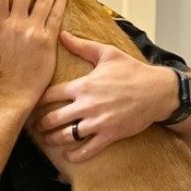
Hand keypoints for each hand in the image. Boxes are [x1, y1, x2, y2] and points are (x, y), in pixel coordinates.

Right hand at [0, 0, 65, 110]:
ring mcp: (32, 32)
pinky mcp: (47, 41)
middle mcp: (16, 25)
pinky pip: (56, 16)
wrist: (13, 93)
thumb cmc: (3, 73)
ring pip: (42, 0)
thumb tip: (9, 13)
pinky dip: (60, 3)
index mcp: (0, 25)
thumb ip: (4, 27)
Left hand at [37, 31, 176, 161]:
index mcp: (82, 85)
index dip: (37, 101)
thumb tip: (61, 34)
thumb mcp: (107, 53)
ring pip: (67, 135)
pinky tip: (68, 156)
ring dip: (53, 140)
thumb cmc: (132, 70)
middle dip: (41, 124)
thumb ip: (82, 46)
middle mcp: (86, 104)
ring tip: (46, 140)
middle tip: (35, 126)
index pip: (49, 95)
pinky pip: (89, 149)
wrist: (158, 91)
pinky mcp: (110, 134)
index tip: (31, 103)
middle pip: (53, 118)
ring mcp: (98, 121)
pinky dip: (76, 155)